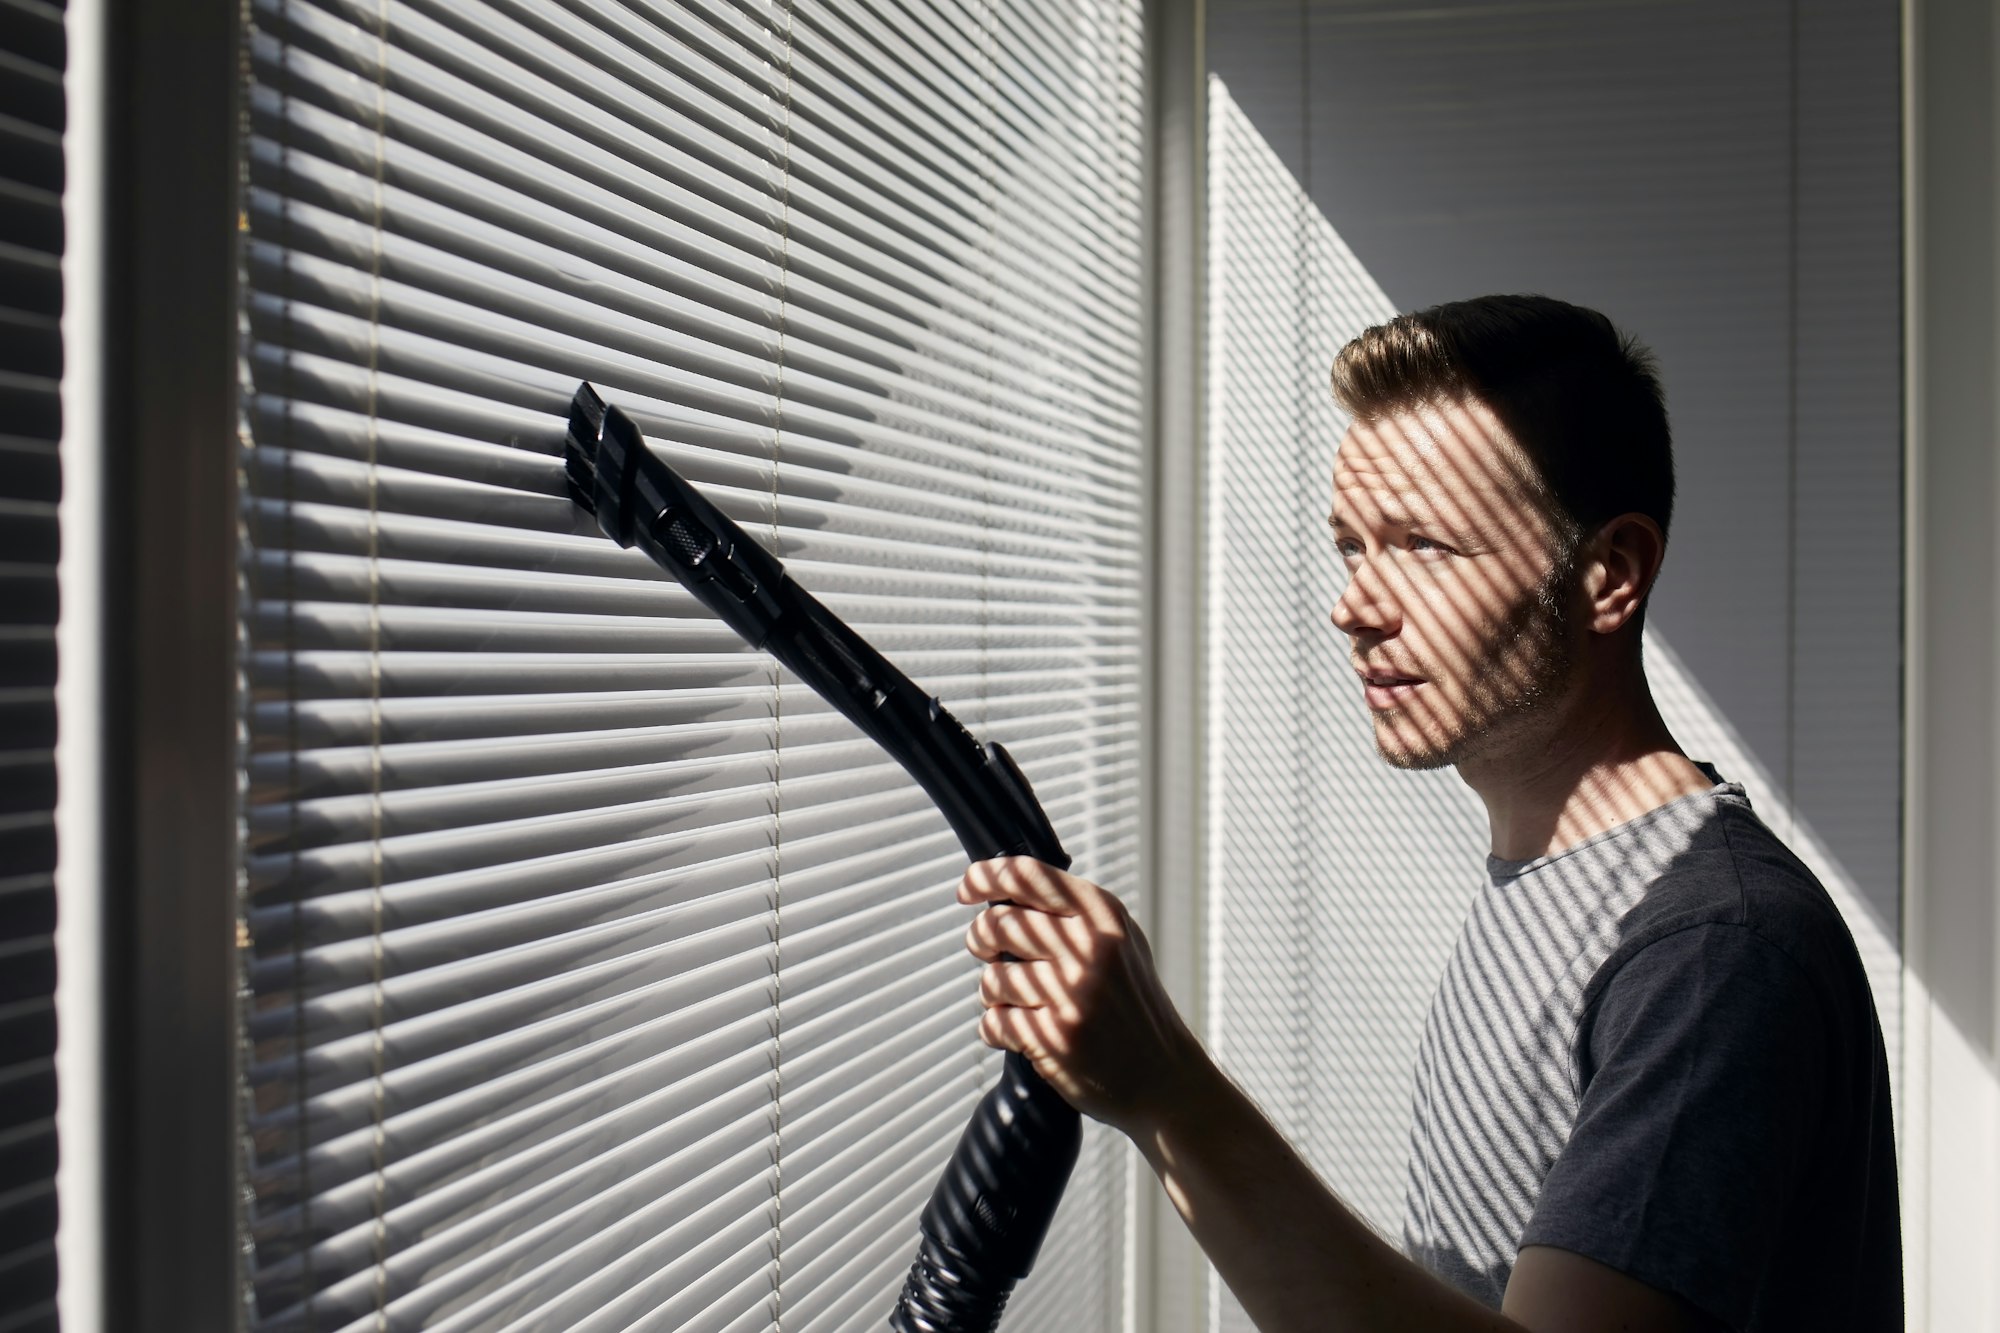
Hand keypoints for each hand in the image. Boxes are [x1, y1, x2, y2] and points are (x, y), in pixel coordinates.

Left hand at [959, 856, 1199, 1135]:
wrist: (1163, 1078)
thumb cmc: (1133, 1006)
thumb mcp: (1121, 942)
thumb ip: (1074, 913)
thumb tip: (1005, 886)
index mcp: (1103, 915)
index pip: (1026, 875)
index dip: (985, 877)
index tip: (968, 890)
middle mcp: (1089, 948)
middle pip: (997, 923)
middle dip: (980, 938)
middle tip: (986, 950)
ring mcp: (1072, 994)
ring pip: (991, 977)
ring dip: (992, 992)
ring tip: (1015, 1002)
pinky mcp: (1054, 1037)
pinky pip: (994, 1022)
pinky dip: (996, 1028)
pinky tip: (1017, 1032)